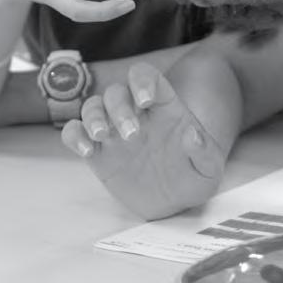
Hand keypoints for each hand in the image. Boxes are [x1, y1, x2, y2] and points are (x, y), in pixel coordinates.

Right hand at [61, 62, 227, 219]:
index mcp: (163, 108)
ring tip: (101, 137)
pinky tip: (86, 150)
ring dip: (93, 116)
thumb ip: (204, 151)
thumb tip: (192, 135)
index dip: (142, 80)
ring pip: (93, 106)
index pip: (148, 78)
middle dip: (119, 108)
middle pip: (117, 92)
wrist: (174, 203)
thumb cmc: (193, 178)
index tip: (145, 100)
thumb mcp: (208, 169)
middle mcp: (135, 114)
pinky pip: (75, 133)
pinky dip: (74, 136)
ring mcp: (113, 131)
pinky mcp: (98, 153)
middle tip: (131, 135)